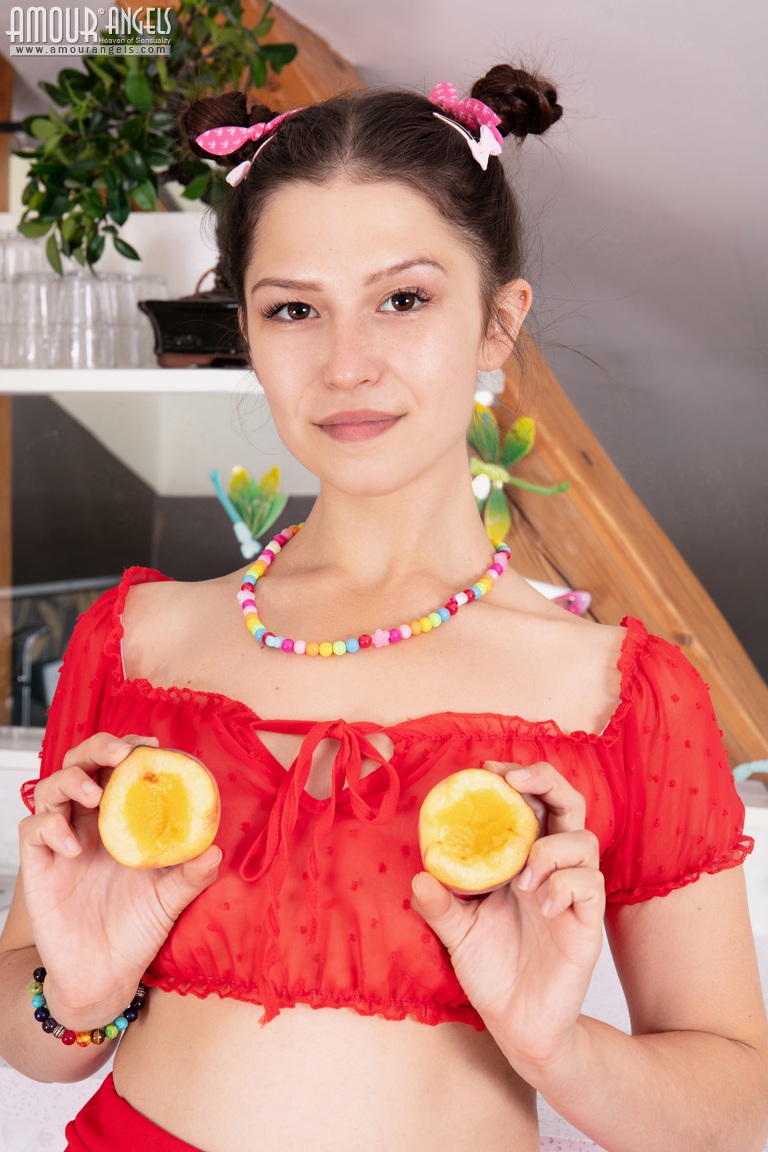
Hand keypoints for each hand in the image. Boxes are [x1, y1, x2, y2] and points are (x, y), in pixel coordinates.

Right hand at [19, 733, 220, 1024]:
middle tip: (119, 755)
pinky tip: (73, 846)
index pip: (118, 769)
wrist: (104, 976)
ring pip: (52, 788)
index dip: (130, 750)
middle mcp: (89, 823)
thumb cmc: (137, 930)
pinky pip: (33, 829)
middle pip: (81, 765)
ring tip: (94, 795)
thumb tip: (215, 850)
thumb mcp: (171, 898)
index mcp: (121, 820)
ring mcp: (61, 841)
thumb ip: (191, 874)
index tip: (152, 746)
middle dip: (97, 749)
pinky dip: (50, 826)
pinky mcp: (38, 865)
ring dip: (71, 779)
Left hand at [411, 760, 603, 1076]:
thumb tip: (420, 876)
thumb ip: (440, 905)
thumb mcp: (456, 932)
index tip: (488, 768)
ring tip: (523, 877)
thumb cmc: (491, 970)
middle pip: (568, 805)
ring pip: (585, 840)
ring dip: (551, 846)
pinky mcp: (587, 922)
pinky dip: (566, 883)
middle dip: (547, 781)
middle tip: (516, 782)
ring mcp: (573, 893)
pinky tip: (543, 902)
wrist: (517, 1024)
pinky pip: (590, 884)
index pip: (531, 803)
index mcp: (522, 859)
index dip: (516, 778)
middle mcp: (552, 867)